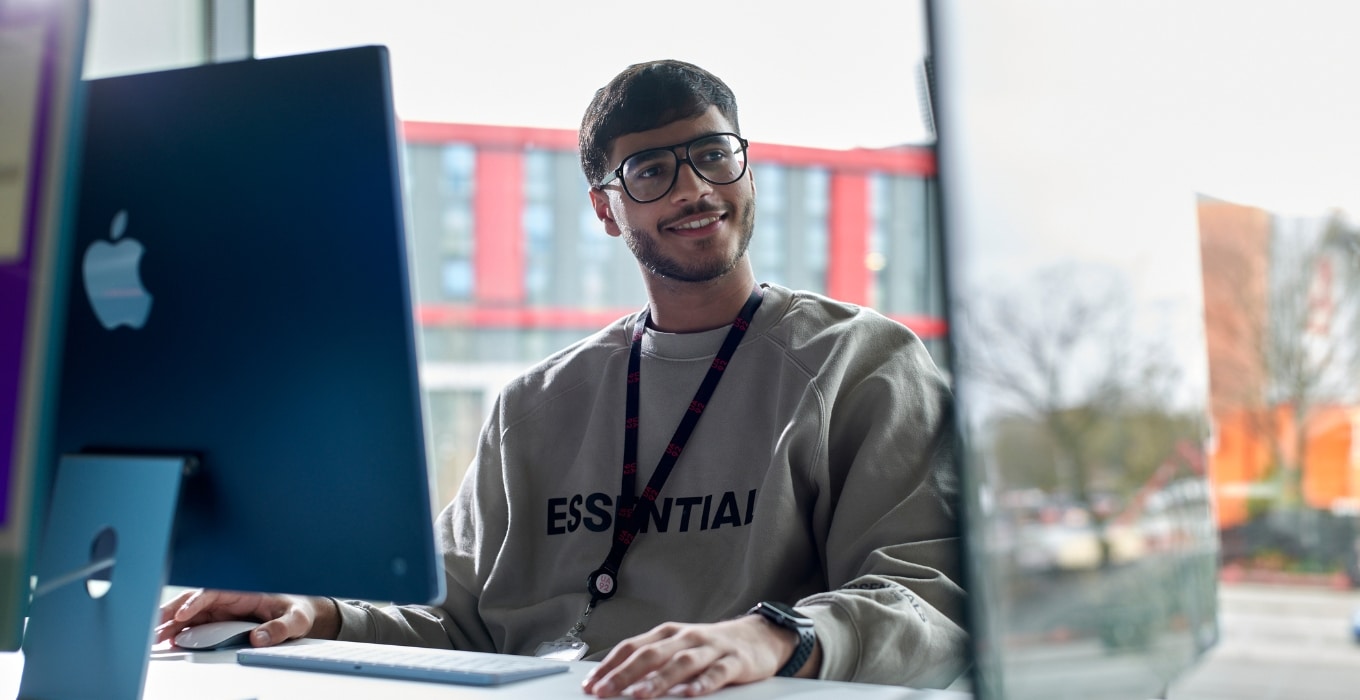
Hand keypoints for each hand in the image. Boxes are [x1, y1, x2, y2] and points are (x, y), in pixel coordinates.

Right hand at [154, 589, 339, 647]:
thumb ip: (280, 628)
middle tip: (154, 626)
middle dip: (172, 611)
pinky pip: (195, 623)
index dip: (195, 602)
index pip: (212, 592)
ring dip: (171, 622)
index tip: (182, 614)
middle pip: (194, 600)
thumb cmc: (298, 610)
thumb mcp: (296, 619)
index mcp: (244, 590)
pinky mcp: (219, 620)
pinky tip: (168, 640)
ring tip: (155, 636)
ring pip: (190, 613)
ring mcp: (222, 609)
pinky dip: (180, 630)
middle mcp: (229, 597)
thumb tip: (258, 638)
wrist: (300, 615)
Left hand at [580, 615, 816, 697]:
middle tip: (605, 692)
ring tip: (640, 695)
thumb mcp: (678, 648)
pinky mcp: (734, 661)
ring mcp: (710, 648)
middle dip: (624, 674)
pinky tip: (690, 694)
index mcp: (667, 634)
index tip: (591, 685)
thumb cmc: (709, 647)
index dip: (609, 666)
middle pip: (651, 654)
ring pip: (681, 662)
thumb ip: (651, 661)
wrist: (757, 636)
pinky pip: (716, 673)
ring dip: (659, 679)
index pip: (632, 647)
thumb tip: (615, 681)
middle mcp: (686, 637)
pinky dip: (702, 683)